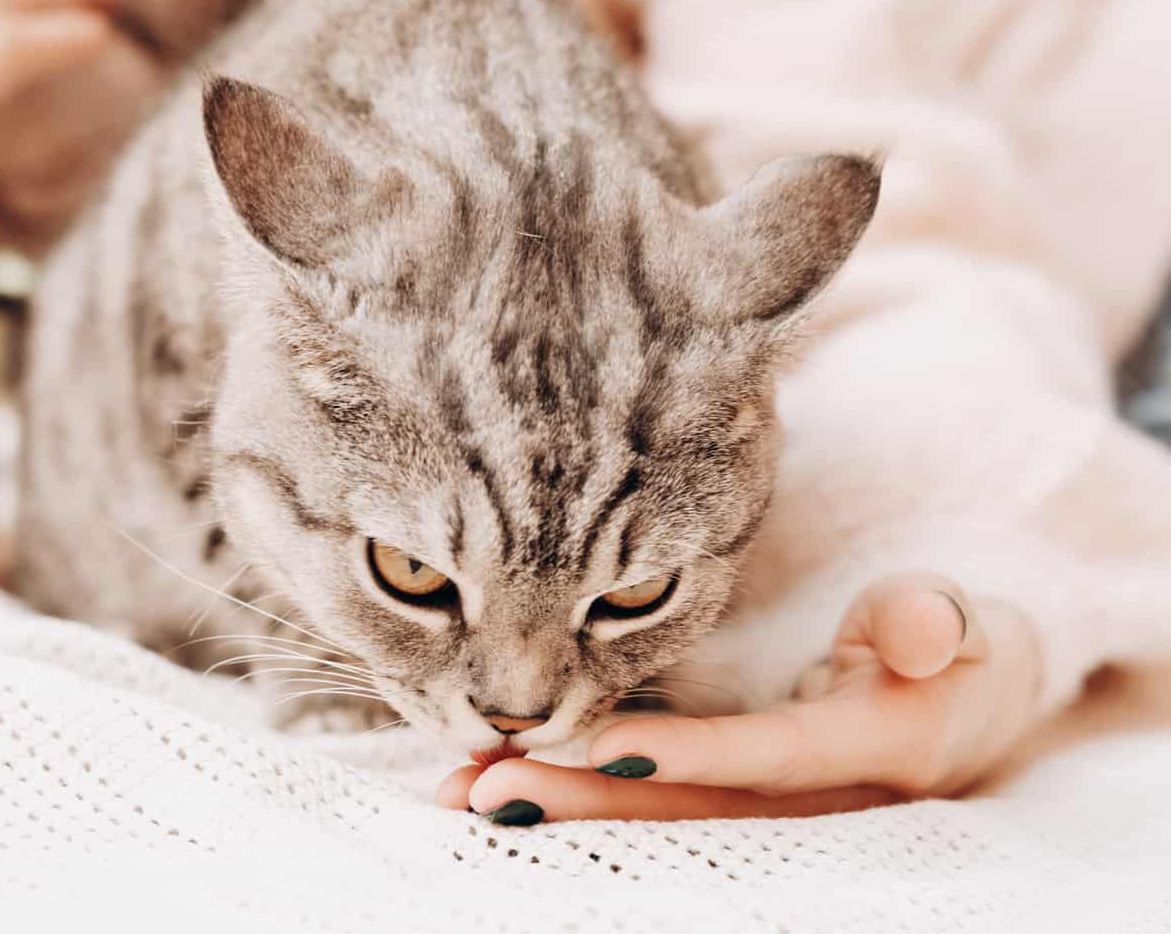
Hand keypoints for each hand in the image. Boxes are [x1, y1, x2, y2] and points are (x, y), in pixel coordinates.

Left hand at [437, 575, 1044, 823]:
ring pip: (659, 818)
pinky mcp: (731, 796)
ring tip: (465, 794)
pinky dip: (574, 794)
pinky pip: (649, 802)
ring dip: (564, 809)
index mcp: (877, 754)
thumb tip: (920, 627)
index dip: (696, 757)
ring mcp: (768, 806)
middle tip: (486, 789)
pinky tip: (496, 786)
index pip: (775, 758)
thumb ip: (940, 622)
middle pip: (693, 811)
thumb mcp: (976, 629)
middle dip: (587, 804)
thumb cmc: (962, 654)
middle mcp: (814, 801)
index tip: (606, 746)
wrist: (966, 704)